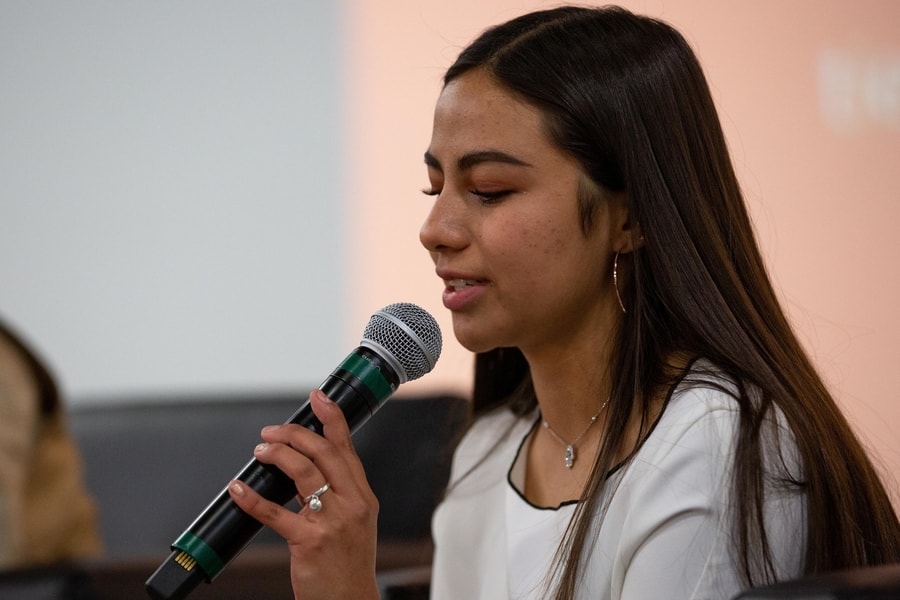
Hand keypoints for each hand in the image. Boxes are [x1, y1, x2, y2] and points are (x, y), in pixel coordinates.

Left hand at [228, 389, 379, 599]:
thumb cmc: (349, 565)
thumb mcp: (355, 523)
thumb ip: (337, 495)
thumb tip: (304, 470)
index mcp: (363, 497)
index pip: (346, 448)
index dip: (331, 418)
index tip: (317, 398)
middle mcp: (352, 505)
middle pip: (323, 453)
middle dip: (294, 435)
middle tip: (271, 432)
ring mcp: (332, 522)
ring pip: (302, 473)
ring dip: (276, 456)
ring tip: (260, 451)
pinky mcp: (308, 542)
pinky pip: (274, 513)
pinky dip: (252, 497)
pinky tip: (239, 488)